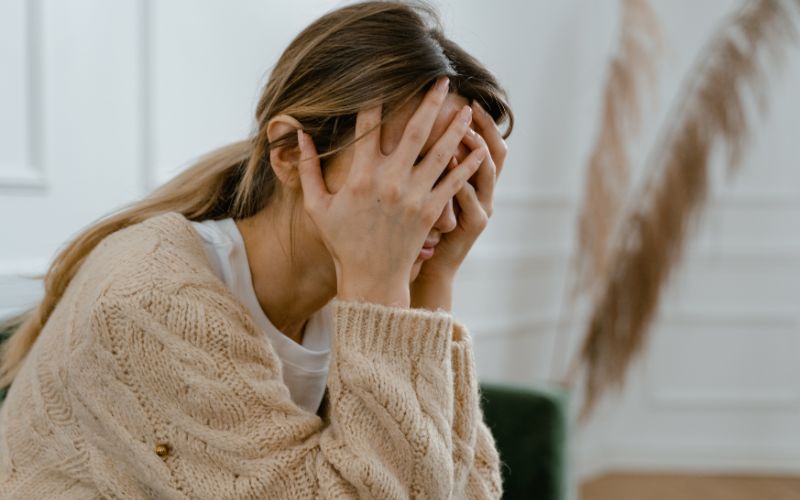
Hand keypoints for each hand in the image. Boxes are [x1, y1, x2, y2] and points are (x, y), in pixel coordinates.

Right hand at [295, 77, 486, 307]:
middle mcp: (390, 180)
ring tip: (467, 108)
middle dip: (430, 102)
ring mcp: (414, 195)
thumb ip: (307, 170)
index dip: (376, 99)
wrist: (371, 278)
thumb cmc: (342, 242)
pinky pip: (454, 182)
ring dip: (455, 127)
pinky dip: (468, 164)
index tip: (384, 79)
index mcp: (361, 175)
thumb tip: (300, 136)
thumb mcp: (317, 206)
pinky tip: (479, 148)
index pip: (369, 126)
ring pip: (441, 152)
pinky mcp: (431, 211)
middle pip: (415, 130)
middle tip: (442, 79)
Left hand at [411, 100, 506, 311]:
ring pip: (487, 173)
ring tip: (463, 131)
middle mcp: (484, 191)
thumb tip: (416, 128)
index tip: (466, 97)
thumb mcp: (429, 193)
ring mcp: (482, 207)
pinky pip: (471, 200)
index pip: (484, 142)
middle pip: (495, 151)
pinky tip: (452, 165)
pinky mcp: (474, 225)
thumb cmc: (421, 228)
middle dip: (484, 127)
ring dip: (476, 150)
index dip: (482, 121)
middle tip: (470, 106)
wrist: (426, 266)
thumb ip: (429, 164)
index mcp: (474, 180)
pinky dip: (463, 181)